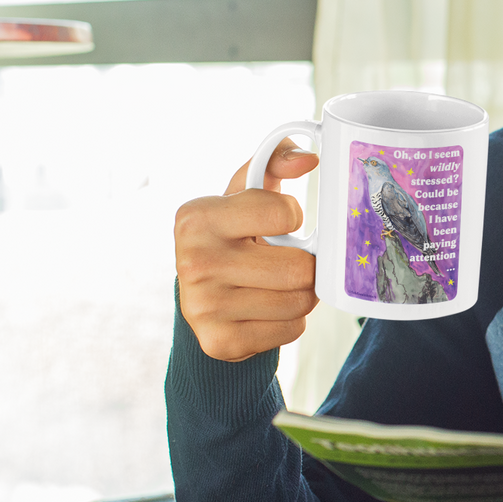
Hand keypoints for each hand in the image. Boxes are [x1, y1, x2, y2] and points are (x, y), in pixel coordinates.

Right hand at [174, 138, 320, 361]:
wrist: (203, 294)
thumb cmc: (233, 233)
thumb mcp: (245, 193)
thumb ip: (275, 161)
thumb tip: (309, 158)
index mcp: (196, 218)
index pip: (287, 213)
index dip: (291, 217)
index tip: (274, 222)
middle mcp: (193, 263)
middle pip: (300, 268)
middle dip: (305, 263)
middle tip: (287, 259)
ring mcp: (203, 307)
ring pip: (300, 302)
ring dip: (301, 292)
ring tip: (277, 283)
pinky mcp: (220, 342)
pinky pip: (292, 330)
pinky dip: (290, 320)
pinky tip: (266, 308)